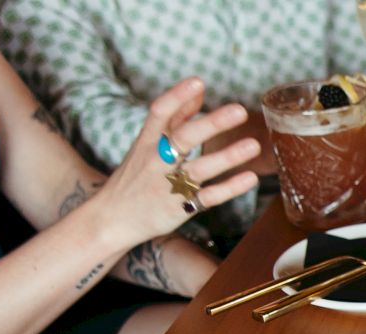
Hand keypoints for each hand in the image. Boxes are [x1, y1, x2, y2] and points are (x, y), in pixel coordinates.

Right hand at [86, 78, 260, 244]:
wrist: (112, 219)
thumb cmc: (136, 175)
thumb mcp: (148, 144)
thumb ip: (174, 117)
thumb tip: (198, 90)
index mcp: (148, 141)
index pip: (159, 113)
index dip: (177, 96)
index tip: (198, 81)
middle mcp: (157, 161)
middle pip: (184, 138)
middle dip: (212, 124)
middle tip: (239, 110)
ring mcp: (169, 185)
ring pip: (200, 169)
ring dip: (227, 156)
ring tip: (253, 145)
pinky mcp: (180, 207)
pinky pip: (208, 197)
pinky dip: (229, 188)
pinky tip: (250, 178)